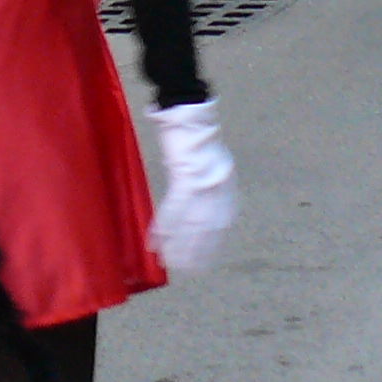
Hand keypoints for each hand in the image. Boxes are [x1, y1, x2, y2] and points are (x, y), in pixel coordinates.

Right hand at [148, 99, 235, 273]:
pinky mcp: (183, 178)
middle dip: (197, 250)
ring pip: (190, 223)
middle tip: (188, 269)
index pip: (221, 222)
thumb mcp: (209, 162)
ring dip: (179, 245)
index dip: (212, 243)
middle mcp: (218, 187)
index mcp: (225, 184)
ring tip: (171, 262)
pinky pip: (173, 210)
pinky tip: (156, 242)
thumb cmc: (195, 135)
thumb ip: (208, 184)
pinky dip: (163, 228)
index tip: (204, 260)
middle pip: (207, 227)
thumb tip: (200, 206)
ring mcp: (201, 184)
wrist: (188, 112)